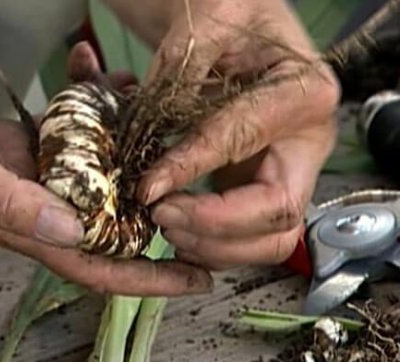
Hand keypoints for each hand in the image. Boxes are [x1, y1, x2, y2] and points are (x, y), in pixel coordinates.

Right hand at [0, 49, 211, 295]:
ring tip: (166, 132)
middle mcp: (32, 208)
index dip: (146, 279)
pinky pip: (69, 139)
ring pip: (94, 176)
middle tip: (204, 202)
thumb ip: (8, 203)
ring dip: (131, 156)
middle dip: (157, 218)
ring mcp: (27, 176)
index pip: (95, 266)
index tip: (194, 279)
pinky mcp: (18, 148)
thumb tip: (71, 228)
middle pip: (108, 224)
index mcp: (19, 227)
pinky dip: (91, 115)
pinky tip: (105, 86)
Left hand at [135, 0, 339, 268]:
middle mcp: (307, 143)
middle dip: (214, 226)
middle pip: (278, 214)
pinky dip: (215, 246)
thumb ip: (182, 66)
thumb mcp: (210, 20)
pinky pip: (251, 239)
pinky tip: (179, 231)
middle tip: (160, 215)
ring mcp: (290, 171)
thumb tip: (151, 135)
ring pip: (270, 240)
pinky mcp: (265, 188)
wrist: (240, 26)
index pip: (246, 142)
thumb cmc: (232, 15)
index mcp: (304, 93)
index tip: (148, 188)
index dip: (193, 169)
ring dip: (214, 246)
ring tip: (165, 224)